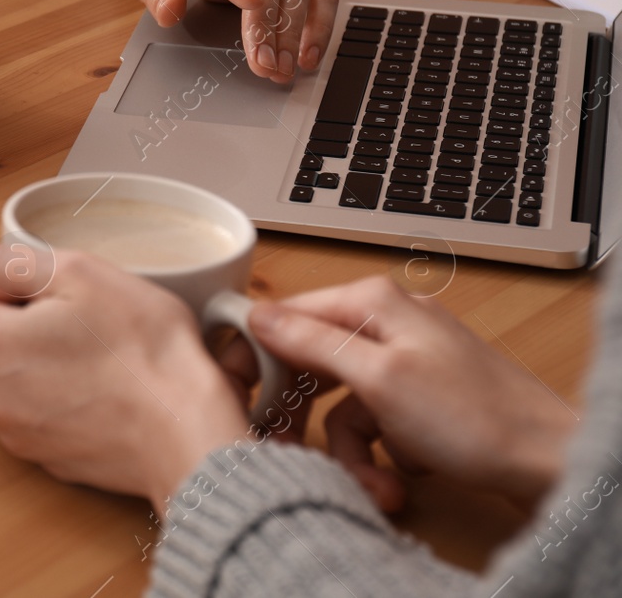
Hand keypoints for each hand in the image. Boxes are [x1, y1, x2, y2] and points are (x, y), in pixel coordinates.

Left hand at [0, 247, 248, 510]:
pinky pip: (35, 406)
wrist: (186, 433)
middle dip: (18, 313)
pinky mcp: (43, 454)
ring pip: (10, 370)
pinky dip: (56, 389)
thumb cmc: (140, 351)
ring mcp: (12, 431)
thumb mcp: (78, 271)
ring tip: (90, 345)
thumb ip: (16, 261)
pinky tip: (98, 382)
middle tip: (73, 307)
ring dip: (37, 351)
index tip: (38, 271)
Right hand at [249, 275, 578, 511]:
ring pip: (341, 403)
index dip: (256, 354)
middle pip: (311, 363)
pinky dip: (380, 453)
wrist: (547, 460)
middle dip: (306, 416)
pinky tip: (400, 474)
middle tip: (290, 446)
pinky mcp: (419, 396)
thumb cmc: (473, 416)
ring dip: (352, 450)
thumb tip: (256, 315)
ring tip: (376, 485)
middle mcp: (386, 321)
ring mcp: (404, 359)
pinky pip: (373, 421)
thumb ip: (311, 342)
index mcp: (372, 302)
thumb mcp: (377, 378)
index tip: (238, 390)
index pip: (287, 315)